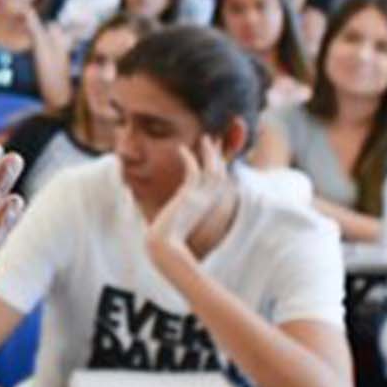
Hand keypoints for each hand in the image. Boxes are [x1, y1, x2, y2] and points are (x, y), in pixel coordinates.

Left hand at [145, 141, 231, 258]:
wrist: (166, 248)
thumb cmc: (169, 240)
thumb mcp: (177, 224)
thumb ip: (179, 215)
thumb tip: (172, 213)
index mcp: (208, 207)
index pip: (219, 183)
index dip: (219, 166)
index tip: (216, 154)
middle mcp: (208, 202)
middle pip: (220, 173)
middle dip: (218, 155)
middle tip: (215, 139)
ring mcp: (200, 199)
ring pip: (212, 170)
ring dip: (209, 153)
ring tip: (205, 138)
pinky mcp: (188, 197)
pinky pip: (193, 173)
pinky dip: (189, 159)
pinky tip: (181, 148)